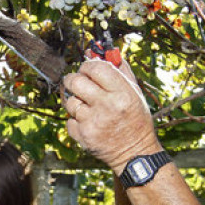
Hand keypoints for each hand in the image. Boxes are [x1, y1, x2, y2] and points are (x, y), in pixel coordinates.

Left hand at [62, 51, 160, 170]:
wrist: (135, 153)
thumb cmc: (135, 120)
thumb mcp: (135, 93)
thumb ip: (120, 71)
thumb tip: (103, 51)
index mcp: (122, 93)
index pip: (96, 68)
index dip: (87, 65)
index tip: (87, 68)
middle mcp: (107, 106)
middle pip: (76, 82)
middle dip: (74, 79)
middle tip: (78, 82)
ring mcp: (93, 122)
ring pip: (70, 101)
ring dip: (75, 101)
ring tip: (86, 106)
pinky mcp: (83, 136)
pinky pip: (69, 120)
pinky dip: (75, 120)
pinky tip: (88, 122)